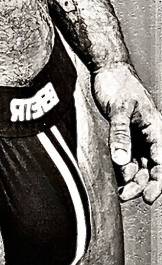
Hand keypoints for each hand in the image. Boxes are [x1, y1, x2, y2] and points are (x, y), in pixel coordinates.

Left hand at [92, 63, 161, 203]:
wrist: (108, 69)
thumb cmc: (118, 84)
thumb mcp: (119, 109)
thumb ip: (120, 134)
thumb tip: (122, 161)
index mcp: (156, 128)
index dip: (159, 181)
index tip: (148, 196)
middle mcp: (150, 135)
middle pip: (153, 168)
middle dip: (144, 184)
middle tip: (129, 196)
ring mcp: (139, 137)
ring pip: (141, 166)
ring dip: (133, 180)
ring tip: (121, 192)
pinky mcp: (127, 137)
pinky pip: (130, 159)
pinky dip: (124, 170)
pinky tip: (117, 180)